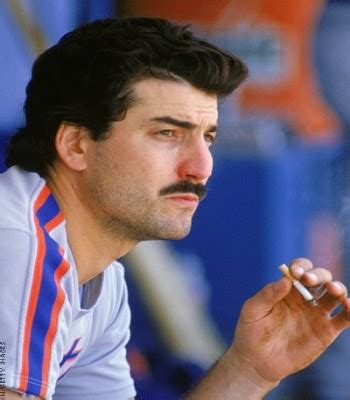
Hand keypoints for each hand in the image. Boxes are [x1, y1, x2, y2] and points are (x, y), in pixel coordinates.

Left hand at [227, 258, 349, 386]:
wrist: (257, 360)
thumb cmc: (251, 330)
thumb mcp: (253, 310)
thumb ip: (268, 294)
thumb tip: (286, 280)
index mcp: (287, 288)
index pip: (300, 269)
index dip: (301, 267)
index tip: (296, 273)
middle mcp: (304, 297)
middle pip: (320, 277)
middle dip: (318, 274)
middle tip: (310, 280)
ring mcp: (316, 313)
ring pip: (334, 294)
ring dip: (337, 288)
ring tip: (334, 290)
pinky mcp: (326, 331)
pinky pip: (343, 319)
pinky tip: (349, 305)